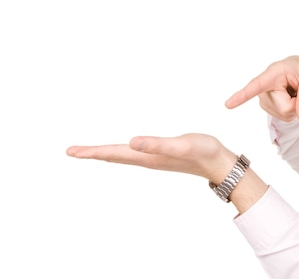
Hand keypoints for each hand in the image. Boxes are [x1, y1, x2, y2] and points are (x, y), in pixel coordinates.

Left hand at [67, 134, 269, 212]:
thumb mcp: (181, 144)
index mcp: (147, 156)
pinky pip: (133, 154)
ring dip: (105, 154)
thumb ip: (157, 144)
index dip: (92, 152)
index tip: (71, 152)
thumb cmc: (203, 152)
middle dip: (93, 154)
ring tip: (90, 152)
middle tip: (72, 152)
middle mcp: (147, 159)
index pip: (113, 153)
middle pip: (114, 156)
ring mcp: (153, 159)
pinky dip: (121, 152)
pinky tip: (124, 149)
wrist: (220, 163)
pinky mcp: (161, 156)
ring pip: (122, 157)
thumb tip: (131, 142)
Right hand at [225, 55, 298, 122]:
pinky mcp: (268, 108)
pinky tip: (292, 98)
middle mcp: (263, 89)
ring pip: (286, 115)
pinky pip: (286, 117)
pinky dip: (294, 110)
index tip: (228, 104)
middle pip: (285, 108)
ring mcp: (264, 100)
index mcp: (271, 75)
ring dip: (297, 106)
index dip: (241, 96)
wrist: (297, 72)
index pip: (255, 87)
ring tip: (294, 91)